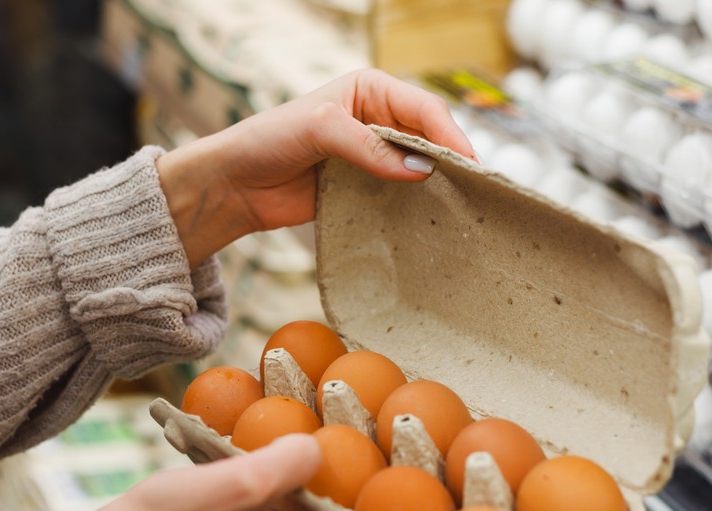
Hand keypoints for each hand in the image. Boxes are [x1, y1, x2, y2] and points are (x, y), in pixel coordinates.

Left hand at [155, 68, 475, 264]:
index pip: (424, 108)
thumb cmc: (270, 141)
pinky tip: (432, 220)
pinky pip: (400, 194)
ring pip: (418, 167)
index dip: (449, 135)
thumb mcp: (320, 131)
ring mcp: (372, 155)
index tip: (469, 164)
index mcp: (371, 90)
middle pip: (429, 138)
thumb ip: (368, 148)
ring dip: (437, 185)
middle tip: (476, 189)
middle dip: (451, 160)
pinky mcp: (365, 186)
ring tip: (462, 207)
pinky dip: (416, 205)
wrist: (235, 184)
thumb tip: (420, 171)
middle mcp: (377, 119)